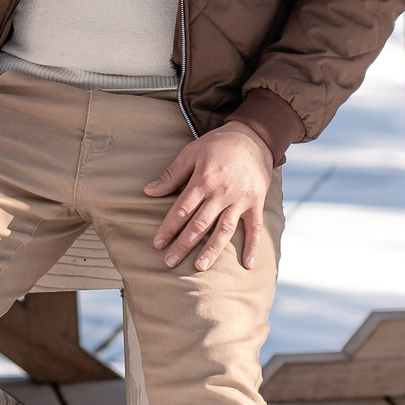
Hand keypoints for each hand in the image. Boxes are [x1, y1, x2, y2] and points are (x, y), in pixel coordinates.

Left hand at [145, 121, 272, 271]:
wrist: (253, 137)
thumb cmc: (217, 145)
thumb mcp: (191, 153)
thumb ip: (171, 175)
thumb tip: (148, 191)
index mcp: (203, 180)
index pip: (182, 210)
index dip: (169, 228)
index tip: (158, 244)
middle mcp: (221, 193)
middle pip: (200, 224)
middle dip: (184, 244)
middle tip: (170, 262)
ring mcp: (241, 200)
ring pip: (224, 229)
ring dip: (212, 250)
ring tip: (200, 267)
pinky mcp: (256, 203)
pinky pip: (255, 227)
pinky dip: (253, 246)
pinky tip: (248, 265)